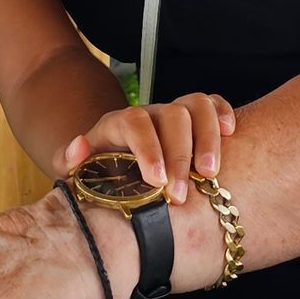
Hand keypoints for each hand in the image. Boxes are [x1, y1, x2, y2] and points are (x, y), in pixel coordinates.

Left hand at [55, 92, 233, 204]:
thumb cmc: (98, 173)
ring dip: (208, 138)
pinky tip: (231, 134)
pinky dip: (224, 114)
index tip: (156, 181)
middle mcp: (151, 113)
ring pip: (197, 105)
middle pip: (172, 115)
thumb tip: (78, 148)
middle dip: (180, 155)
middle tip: (180, 195)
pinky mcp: (196, 118)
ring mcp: (175, 113)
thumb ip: (68, 161)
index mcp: (119, 124)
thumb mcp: (76, 171)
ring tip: (211, 173)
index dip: (148, 149)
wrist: (111, 161)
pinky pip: (214, 103)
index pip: (135, 122)